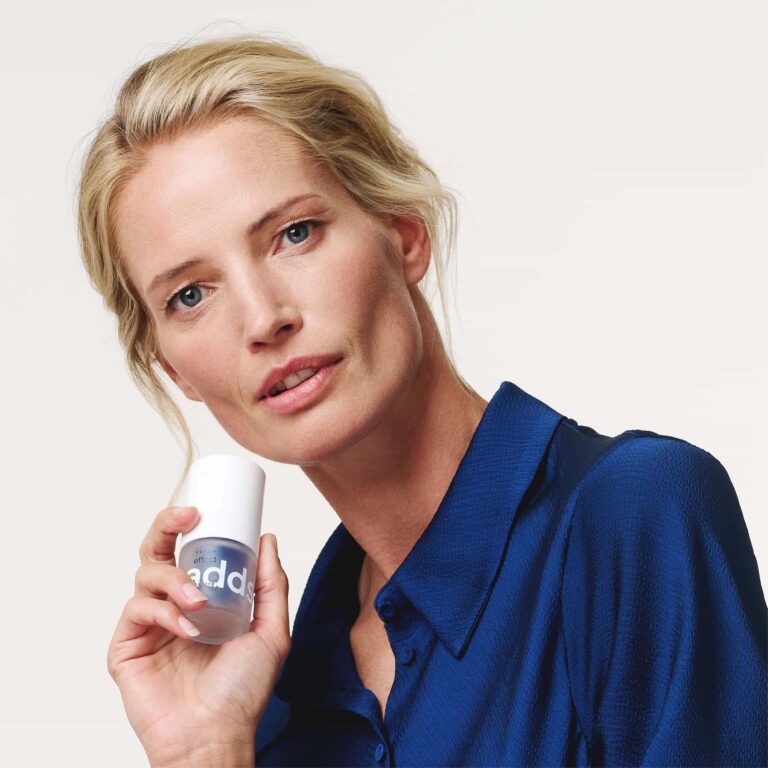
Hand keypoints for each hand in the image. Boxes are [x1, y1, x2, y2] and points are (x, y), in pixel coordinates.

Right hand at [107, 505, 290, 766]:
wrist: (217, 736)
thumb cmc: (243, 691)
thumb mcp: (271, 630)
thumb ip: (272, 585)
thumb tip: (268, 539)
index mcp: (201, 600)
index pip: (188, 552)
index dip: (189, 526)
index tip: (204, 509)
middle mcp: (172, 607)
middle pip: (157, 551)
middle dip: (166, 525)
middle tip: (188, 516)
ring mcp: (148, 626)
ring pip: (146, 574)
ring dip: (174, 577)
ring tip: (199, 599)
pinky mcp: (126, 648)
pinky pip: (136, 610)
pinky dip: (162, 611)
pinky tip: (186, 628)